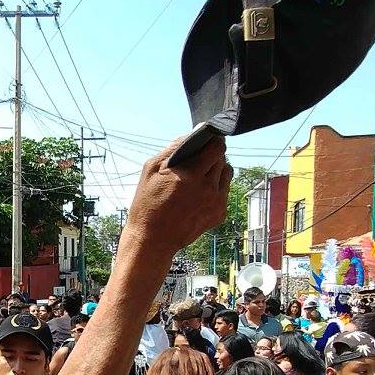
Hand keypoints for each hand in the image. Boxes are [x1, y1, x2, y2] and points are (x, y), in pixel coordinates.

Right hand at [123, 137, 231, 257]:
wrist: (153, 240)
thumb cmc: (147, 204)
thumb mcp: (151, 170)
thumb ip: (172, 149)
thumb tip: (191, 134)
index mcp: (191, 174)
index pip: (217, 147)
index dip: (213, 139)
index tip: (207, 138)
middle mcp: (208, 188)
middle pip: (222, 158)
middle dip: (212, 155)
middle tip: (198, 160)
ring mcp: (216, 202)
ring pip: (227, 174)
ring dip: (216, 170)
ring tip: (200, 176)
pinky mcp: (220, 214)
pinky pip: (224, 191)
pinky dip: (215, 188)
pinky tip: (199, 194)